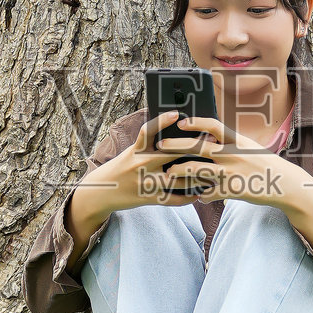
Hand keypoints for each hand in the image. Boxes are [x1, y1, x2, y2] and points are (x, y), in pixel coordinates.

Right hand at [74, 111, 220, 211]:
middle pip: (172, 153)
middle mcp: (141, 164)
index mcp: (136, 150)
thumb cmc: (119, 169)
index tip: (177, 114)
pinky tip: (197, 194)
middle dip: (194, 149)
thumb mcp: (130, 153)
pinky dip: (186, 198)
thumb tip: (171, 136)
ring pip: (177, 179)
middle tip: (212, 145)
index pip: (149, 131)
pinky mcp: (148, 198)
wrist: (101, 192)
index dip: (162, 121)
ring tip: (211, 174)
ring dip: (197, 177)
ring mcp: (145, 182)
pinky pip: (172, 199)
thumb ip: (148, 146)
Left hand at [156, 116, 288, 206]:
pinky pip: (208, 193)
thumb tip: (209, 140)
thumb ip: (229, 144)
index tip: (181, 122)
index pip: (213, 126)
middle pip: (197, 147)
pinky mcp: (231, 190)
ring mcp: (231, 173)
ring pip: (197, 170)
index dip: (196, 122)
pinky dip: (201, 195)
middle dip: (175, 145)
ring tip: (169, 173)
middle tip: (160, 145)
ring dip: (180, 171)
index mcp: (237, 140)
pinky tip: (197, 196)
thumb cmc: (265, 164)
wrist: (284, 184)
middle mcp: (232, 154)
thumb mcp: (249, 148)